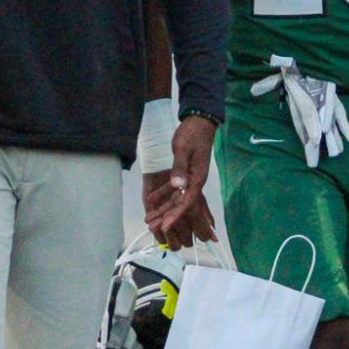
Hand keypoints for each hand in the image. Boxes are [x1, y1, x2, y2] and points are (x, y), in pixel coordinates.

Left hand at [142, 114, 217, 247]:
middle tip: (152, 227)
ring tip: (149, 219)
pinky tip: (151, 200)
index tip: (166, 225)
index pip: (187, 201)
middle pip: (180, 204)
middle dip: (166, 216)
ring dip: (163, 208)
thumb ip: (180, 167)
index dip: (176, 215)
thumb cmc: (192, 134)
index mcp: (197, 178)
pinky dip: (162, 194)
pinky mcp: (184, 173)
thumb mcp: (183, 148)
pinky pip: (173, 188)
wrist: (199, 122)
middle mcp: (194, 181)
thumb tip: (177, 186)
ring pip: (175, 198)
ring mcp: (189, 178)